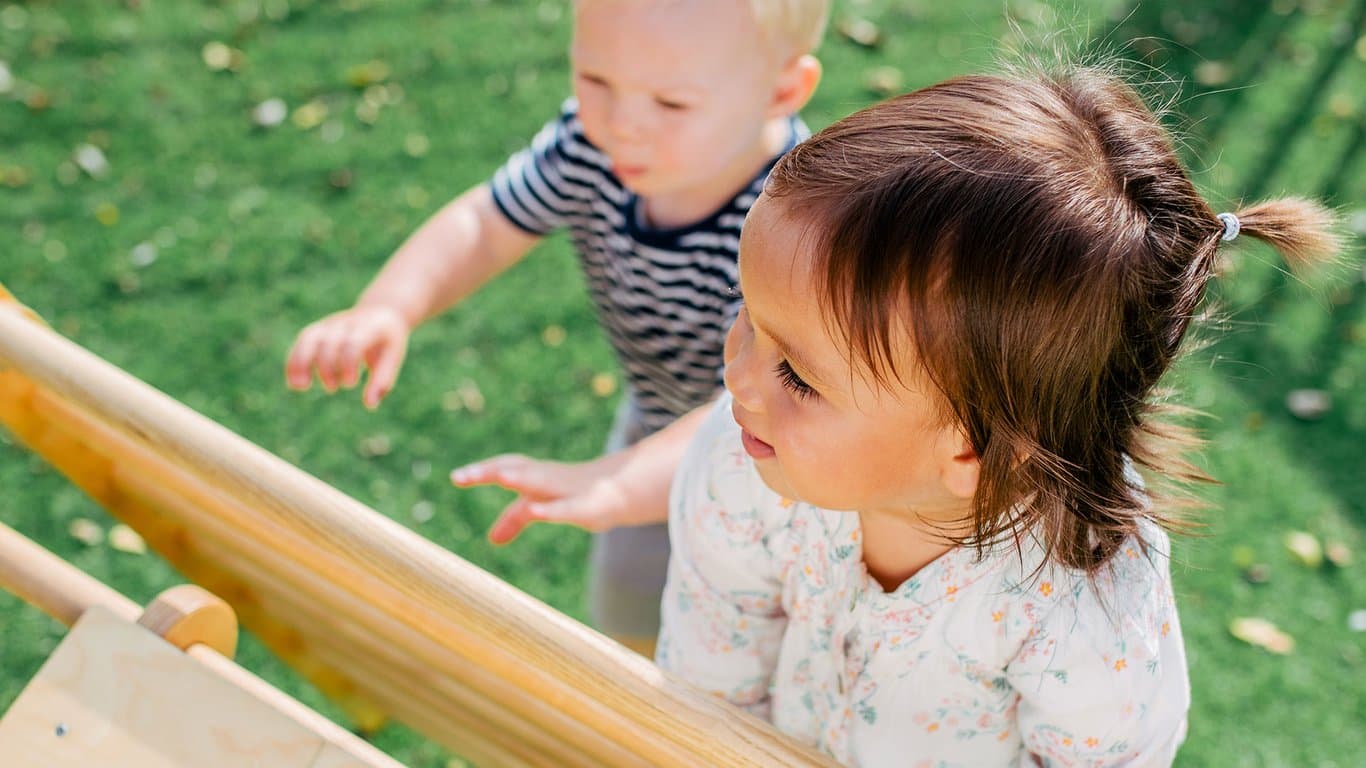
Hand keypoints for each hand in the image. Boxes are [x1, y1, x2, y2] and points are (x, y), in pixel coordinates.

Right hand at [285, 305, 409, 408]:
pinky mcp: (319, 329)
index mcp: (371, 326)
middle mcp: (347, 321)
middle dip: (326, 367)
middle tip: (332, 388)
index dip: (348, 363)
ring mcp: (331, 323)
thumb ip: (382, 379)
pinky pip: (302, 341)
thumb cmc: (388, 341)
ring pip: (309, 338)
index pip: (354, 341)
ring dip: (301, 362)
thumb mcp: (393, 356)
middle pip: (329, 341)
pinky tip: (293, 382)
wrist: (380, 312)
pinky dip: (294, 361)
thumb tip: (370, 404)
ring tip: (300, 387)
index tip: (350, 383)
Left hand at [451, 454, 631, 543]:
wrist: (623, 489)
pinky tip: (536, 508)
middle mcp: (550, 477)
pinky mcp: (590, 506)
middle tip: (462, 476)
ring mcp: (570, 490)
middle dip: (490, 471)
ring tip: (500, 477)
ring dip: (521, 477)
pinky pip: (568, 506)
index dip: (482, 471)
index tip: (456, 477)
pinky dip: (551, 506)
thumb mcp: (542, 507)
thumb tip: (492, 540)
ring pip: (543, 480)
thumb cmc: (576, 494)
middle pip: (518, 468)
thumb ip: (516, 520)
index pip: (506, 467)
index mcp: (536, 476)